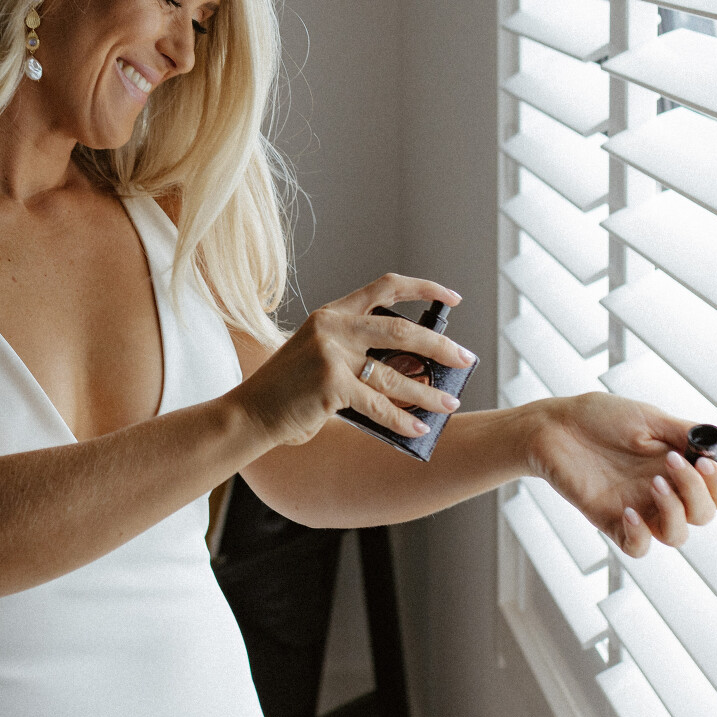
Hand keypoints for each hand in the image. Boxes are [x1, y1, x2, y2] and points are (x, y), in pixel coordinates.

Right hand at [229, 274, 477, 449]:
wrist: (251, 412)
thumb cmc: (291, 391)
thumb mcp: (321, 357)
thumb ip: (358, 355)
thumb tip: (413, 373)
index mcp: (332, 314)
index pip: (386, 287)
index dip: (425, 288)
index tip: (454, 298)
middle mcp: (333, 327)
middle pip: (402, 330)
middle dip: (440, 347)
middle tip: (466, 359)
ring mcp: (332, 355)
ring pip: (395, 374)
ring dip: (428, 392)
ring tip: (450, 403)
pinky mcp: (331, 385)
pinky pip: (379, 406)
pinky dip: (402, 420)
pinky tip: (419, 429)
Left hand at [528, 392, 716, 555]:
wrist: (554, 426)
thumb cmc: (599, 417)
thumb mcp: (647, 419)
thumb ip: (686, 432)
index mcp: (679, 467)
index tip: (705, 462)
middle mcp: (664, 491)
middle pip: (704, 515)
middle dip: (696, 492)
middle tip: (671, 463)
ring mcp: (640, 508)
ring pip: (678, 536)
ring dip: (674, 513)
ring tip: (653, 484)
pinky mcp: (612, 521)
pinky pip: (638, 548)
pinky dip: (641, 536)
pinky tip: (630, 511)